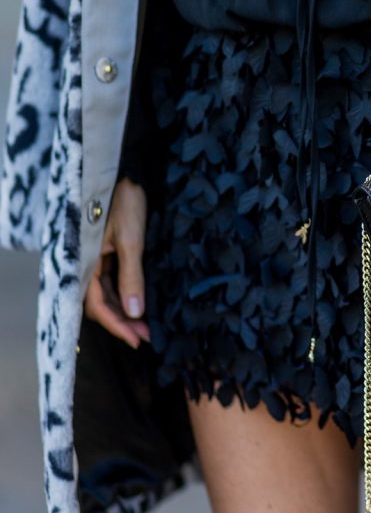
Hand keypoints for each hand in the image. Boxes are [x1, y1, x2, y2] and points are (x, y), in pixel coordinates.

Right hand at [84, 177, 150, 348]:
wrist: (125, 171)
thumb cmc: (125, 201)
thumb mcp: (131, 240)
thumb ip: (131, 276)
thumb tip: (135, 310)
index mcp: (82, 260)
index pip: (96, 304)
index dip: (117, 324)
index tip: (137, 340)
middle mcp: (83, 262)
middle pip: (98, 302)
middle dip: (122, 321)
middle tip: (146, 337)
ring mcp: (92, 258)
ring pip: (104, 293)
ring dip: (123, 310)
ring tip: (146, 327)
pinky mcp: (102, 252)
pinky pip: (109, 280)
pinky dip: (123, 294)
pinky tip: (137, 304)